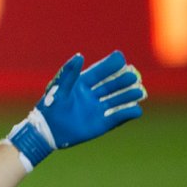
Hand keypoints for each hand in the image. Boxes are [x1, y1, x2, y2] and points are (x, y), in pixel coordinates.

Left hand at [7, 51, 146, 169]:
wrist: (46, 131)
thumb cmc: (50, 107)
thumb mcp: (59, 88)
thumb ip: (69, 72)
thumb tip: (80, 55)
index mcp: (81, 85)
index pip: (99, 72)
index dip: (109, 65)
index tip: (120, 57)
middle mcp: (91, 96)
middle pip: (111, 85)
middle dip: (122, 81)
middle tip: (134, 75)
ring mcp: (97, 110)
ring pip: (117, 100)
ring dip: (128, 96)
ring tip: (139, 91)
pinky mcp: (101, 124)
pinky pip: (117, 118)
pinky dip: (127, 114)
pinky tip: (136, 109)